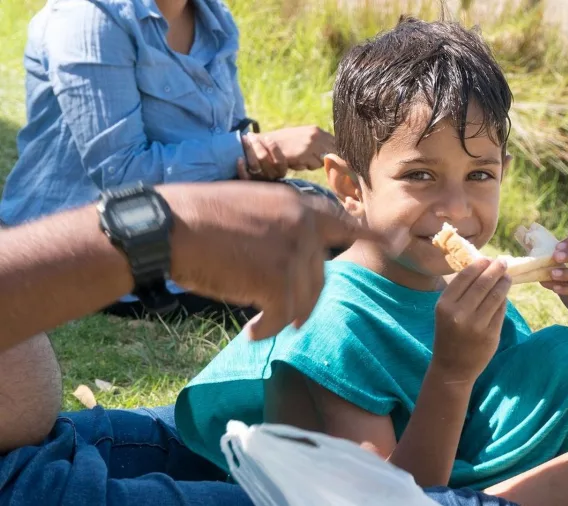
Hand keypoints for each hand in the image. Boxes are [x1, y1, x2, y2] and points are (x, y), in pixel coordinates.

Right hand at [158, 182, 399, 339]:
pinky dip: (266, 329)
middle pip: (321, 277)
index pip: (345, 223)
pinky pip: (283, 316)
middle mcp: (305, 225)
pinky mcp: (278, 279)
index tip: (394, 244)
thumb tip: (300, 253)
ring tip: (260, 324)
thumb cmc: (201, 218)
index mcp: (299, 205)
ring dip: (282, 317)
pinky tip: (250, 331)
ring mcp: (295, 251)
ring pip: (305, 300)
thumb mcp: (253, 206)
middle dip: (301, 298)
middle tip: (276, 310)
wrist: (171, 227)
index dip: (370, 237)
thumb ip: (284, 224)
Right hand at [240, 126, 335, 179]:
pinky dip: (305, 166)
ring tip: (301, 159)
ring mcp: (311, 143)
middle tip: (324, 166)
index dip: (339, 155)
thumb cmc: (284, 144)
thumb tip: (334, 157)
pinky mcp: (304, 152)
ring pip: (323, 161)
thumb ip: (318, 145)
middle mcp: (316, 135)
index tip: (343, 163)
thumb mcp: (303, 140)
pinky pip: (313, 166)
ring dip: (314, 164)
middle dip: (332, 162)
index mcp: (316, 130)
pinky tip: (295, 160)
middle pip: (335, 153)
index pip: (337, 143)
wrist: (266, 143)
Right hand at [432, 259, 510, 381]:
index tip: (488, 259)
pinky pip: (501, 311)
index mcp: (445, 305)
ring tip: (507, 276)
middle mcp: (460, 314)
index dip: (479, 265)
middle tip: (502, 262)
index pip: (465, 277)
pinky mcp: (491, 335)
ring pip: (495, 296)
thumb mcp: (445, 312)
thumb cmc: (448, 334)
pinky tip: (505, 294)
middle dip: (495, 270)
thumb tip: (482, 268)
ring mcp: (477, 325)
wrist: (452, 367)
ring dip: (503, 283)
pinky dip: (504, 300)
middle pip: (483, 284)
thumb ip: (460, 293)